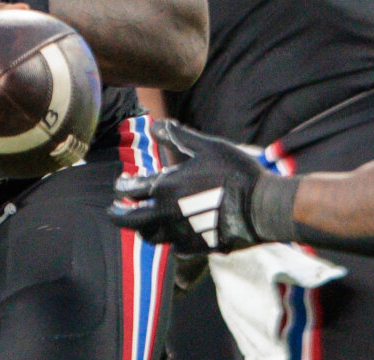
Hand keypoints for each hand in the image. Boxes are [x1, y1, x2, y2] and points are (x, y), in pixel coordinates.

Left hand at [109, 120, 268, 253]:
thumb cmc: (234, 172)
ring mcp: (181, 234)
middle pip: (132, 221)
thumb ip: (178, 137)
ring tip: (141, 223)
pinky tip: (174, 234)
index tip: (119, 186)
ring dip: (142, 229)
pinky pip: (175, 247)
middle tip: (113, 212)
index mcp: (166, 188)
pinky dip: (170, 240)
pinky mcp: (197, 247)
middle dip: (118, 216)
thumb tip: (154, 125)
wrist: (260, 207)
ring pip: (151, 237)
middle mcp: (168, 215)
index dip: (122, 187)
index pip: (131, 191)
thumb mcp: (206, 147)